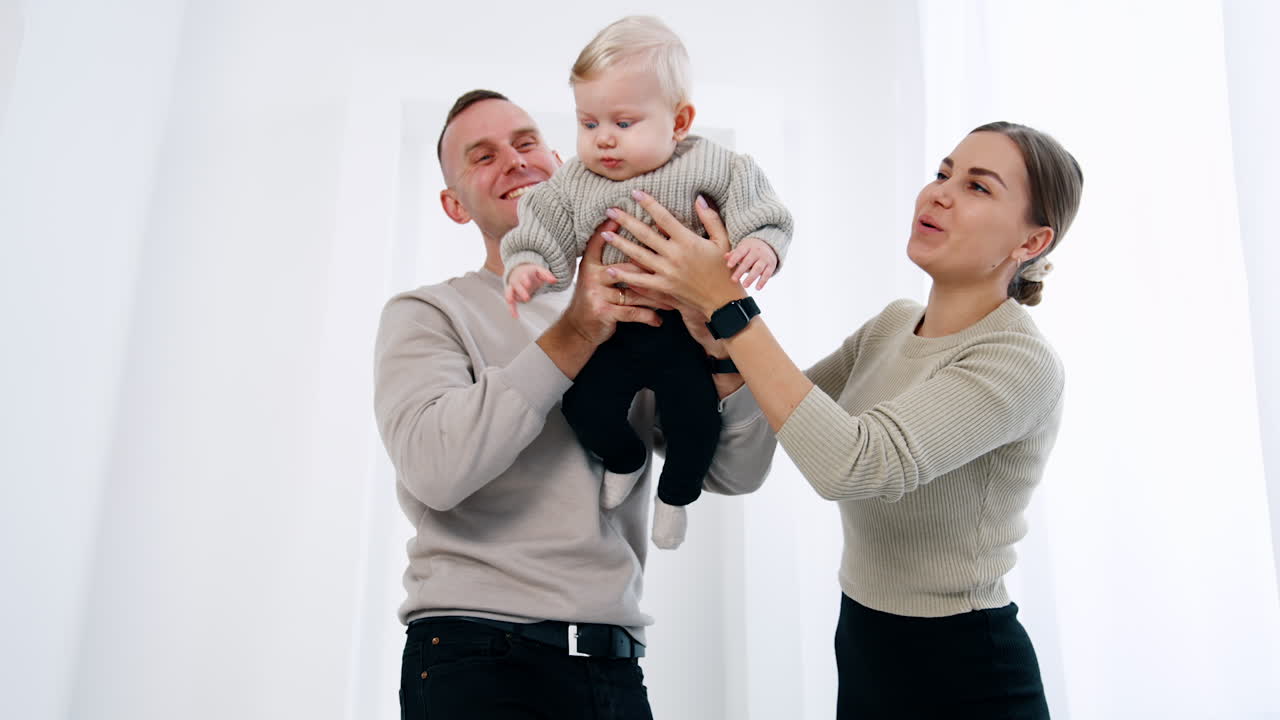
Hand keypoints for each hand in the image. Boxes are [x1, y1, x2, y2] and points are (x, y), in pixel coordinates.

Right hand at [504, 264, 554, 316]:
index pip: (523, 276)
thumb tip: (555, 280)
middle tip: (527, 298)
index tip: (528, 284)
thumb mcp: (539, 271)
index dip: (525, 280)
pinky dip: (512, 309)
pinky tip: (516, 316)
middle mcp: (516, 281)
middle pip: (516, 286)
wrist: (518, 271)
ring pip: (509, 293)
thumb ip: (547, 275)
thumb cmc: (530, 273)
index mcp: (523, 274)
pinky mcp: (511, 295)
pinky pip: (510, 302)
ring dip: (511, 298)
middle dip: (521, 292)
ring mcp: (512, 288)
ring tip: (513, 303)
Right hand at [560, 219, 662, 346]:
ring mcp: (597, 294)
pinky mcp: (604, 312)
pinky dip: (648, 316)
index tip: (631, 220)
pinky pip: (633, 312)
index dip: (613, 229)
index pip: (601, 242)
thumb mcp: (594, 275)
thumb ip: (607, 258)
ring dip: (657, 298)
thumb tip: (621, 230)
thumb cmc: (595, 298)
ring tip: (673, 300)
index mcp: (590, 264)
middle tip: (675, 266)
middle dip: (652, 267)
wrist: (578, 329)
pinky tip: (659, 320)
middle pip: (625, 266)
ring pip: (635, 291)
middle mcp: (592, 276)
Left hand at [602, 192, 745, 319]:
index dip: (648, 204)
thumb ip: (710, 219)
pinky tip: (609, 269)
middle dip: (626, 221)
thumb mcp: (723, 240)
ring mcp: (667, 273)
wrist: (723, 301)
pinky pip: (640, 281)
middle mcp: (675, 256)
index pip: (664, 218)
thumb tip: (698, 199)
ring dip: (620, 244)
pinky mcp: (664, 288)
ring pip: (638, 256)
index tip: (635, 193)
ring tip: (604, 234)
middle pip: (645, 234)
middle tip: (610, 210)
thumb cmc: (724, 268)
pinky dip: (624, 275)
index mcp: (688, 241)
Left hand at [726, 237, 777, 289]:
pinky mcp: (771, 265)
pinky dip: (763, 281)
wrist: (768, 245)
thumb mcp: (742, 248)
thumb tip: (725, 257)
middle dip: (740, 271)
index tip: (728, 266)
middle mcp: (757, 252)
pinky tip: (757, 288)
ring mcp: (765, 259)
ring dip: (751, 277)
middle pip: (748, 261)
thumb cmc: (749, 250)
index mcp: (748, 246)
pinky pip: (767, 274)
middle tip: (733, 280)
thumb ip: (734, 254)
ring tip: (744, 286)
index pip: (740, 252)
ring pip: (758, 268)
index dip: (734, 258)